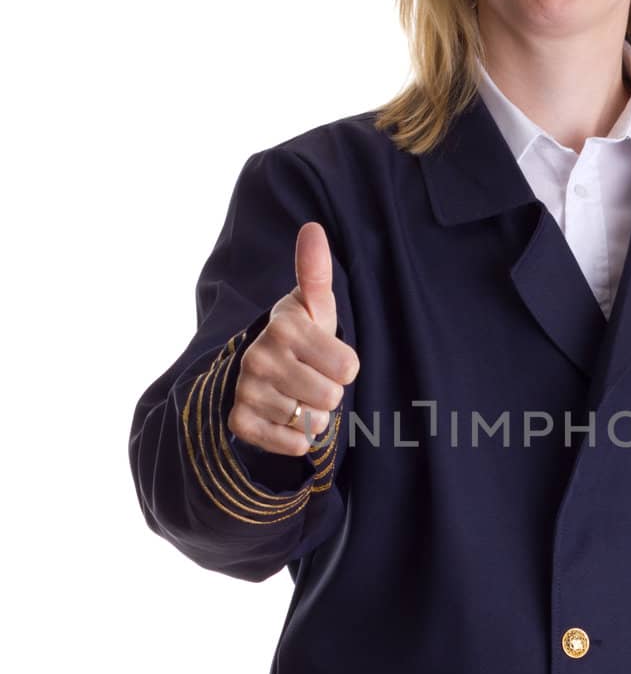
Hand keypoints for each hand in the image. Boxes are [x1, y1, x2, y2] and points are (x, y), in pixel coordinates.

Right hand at [227, 221, 360, 457]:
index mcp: (284, 327)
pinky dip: (294, 438)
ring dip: (311, 416)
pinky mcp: (239, 422)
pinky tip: (282, 417)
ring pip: (311, 423)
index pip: (348, 369)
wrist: (256, 371)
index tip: (325, 356)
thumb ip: (315, 272)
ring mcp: (246, 390)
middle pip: (331, 398)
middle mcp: (259, 357)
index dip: (344, 366)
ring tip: (295, 395)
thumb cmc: (299, 336)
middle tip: (310, 378)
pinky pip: (292, 445)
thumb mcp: (312, 306)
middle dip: (327, 393)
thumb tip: (313, 228)